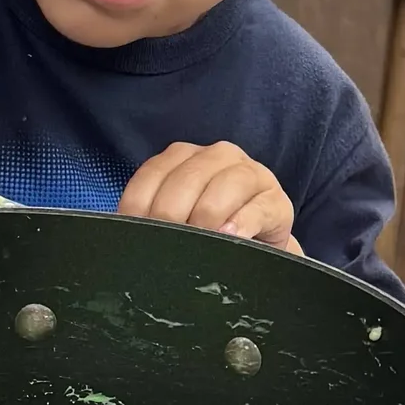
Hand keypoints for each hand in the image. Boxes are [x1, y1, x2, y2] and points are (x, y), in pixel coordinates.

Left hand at [119, 140, 299, 249]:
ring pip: (220, 190)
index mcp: (182, 156)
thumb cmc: (207, 230)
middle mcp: (216, 155)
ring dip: (205, 222)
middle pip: (184, 184)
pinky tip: (230, 239)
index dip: (139, 212)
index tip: (137, 240)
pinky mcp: (276, 199)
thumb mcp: (176, 218)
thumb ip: (152, 218)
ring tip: (199, 246)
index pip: (151, 177)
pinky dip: (241, 225)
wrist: (256, 244)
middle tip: (168, 249)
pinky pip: (256, 209)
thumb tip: (128, 240)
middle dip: (171, 221)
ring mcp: (250, 172)